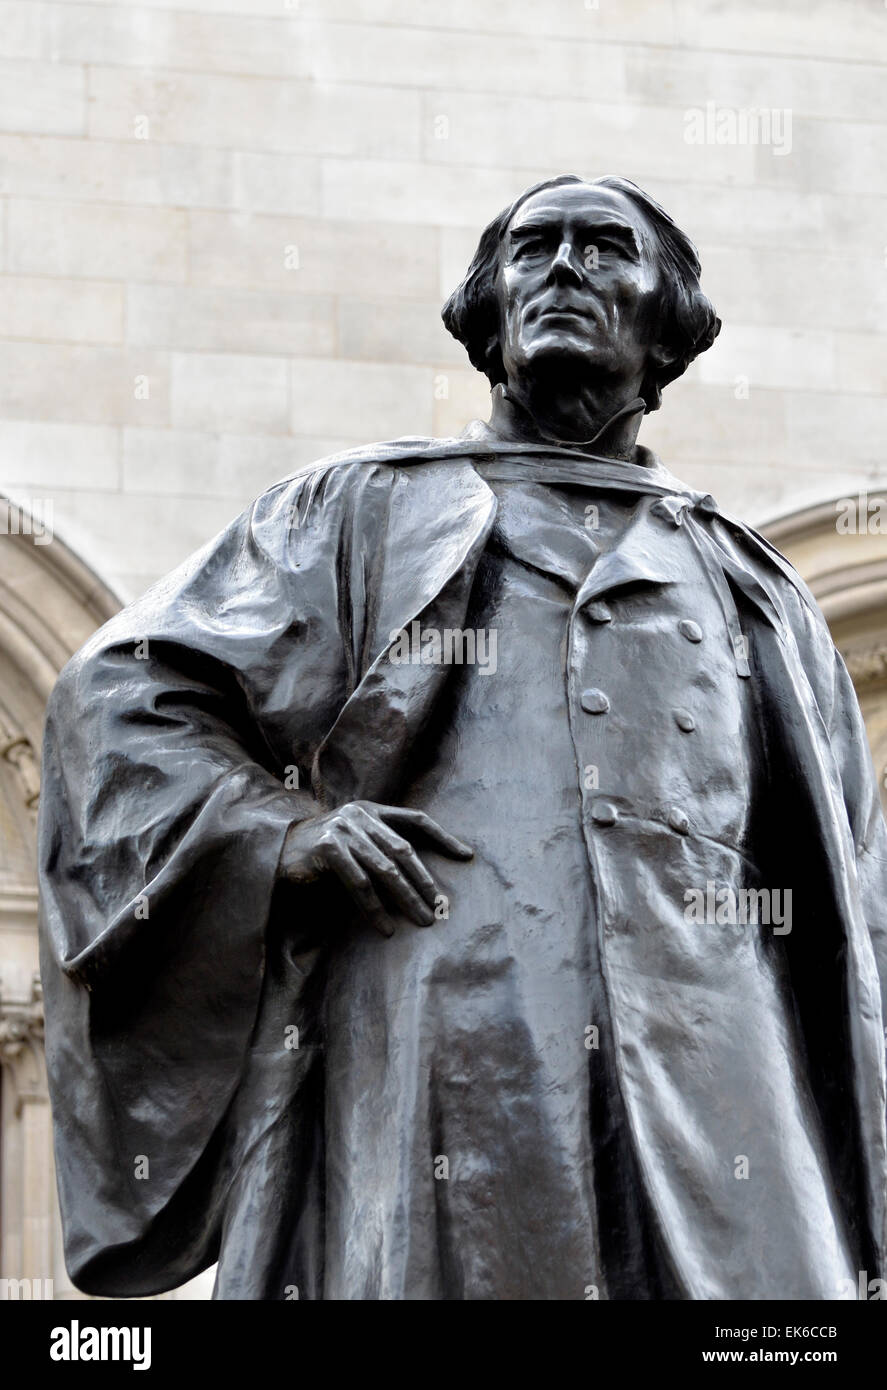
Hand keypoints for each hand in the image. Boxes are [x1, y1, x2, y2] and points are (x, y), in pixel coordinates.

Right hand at [279, 800, 472, 936]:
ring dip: (406, 899)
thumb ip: (380, 848)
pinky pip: (359, 885)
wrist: (274, 852)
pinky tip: (386, 927)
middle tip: (440, 907)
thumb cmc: (319, 854)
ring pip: (385, 870)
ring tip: (421, 920)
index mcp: (371, 810)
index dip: (443, 837)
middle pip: (404, 851)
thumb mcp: (354, 843)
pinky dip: (375, 909)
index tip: (467, 857)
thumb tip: (421, 882)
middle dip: (425, 882)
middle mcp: (359, 815)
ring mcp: (343, 829)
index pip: (416, 820)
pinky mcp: (328, 848)